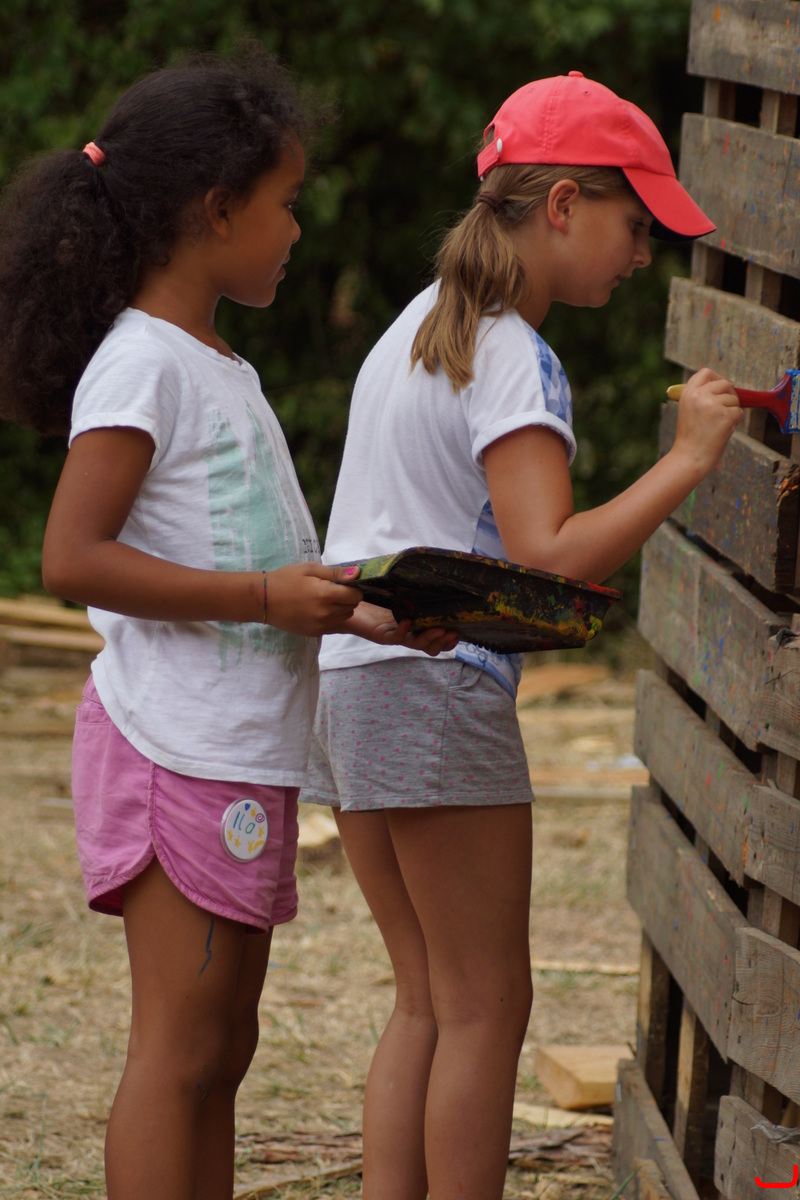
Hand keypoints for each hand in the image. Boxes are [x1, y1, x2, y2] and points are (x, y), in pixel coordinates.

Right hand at [264, 563, 362, 635]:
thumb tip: (357, 573)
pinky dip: (331, 617)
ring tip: (324, 599)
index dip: (353, 587)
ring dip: (340, 608)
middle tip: (331, 589)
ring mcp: (320, 626)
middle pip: (352, 607)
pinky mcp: (314, 633)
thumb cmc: (286, 579)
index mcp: (326, 595)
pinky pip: (333, 624)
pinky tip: (316, 609)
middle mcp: (326, 614)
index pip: (356, 595)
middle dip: (347, 597)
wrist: (263, 600)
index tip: (342, 583)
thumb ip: (335, 572)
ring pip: (345, 617)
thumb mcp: (310, 569)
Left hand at [340, 601, 459, 654]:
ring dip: (429, 638)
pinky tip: (409, 622)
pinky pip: (395, 637)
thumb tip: (440, 578)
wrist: (347, 603)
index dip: (448, 640)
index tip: (458, 633)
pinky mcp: (380, 634)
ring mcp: (394, 635)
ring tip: (439, 630)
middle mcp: (407, 634)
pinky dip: (403, 631)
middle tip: (452, 633)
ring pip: (416, 644)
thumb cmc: (374, 596)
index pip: (436, 639)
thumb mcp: (400, 592)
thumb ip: (416, 590)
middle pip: (430, 646)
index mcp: (414, 626)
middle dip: (443, 642)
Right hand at [671, 367, 741, 474]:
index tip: (722, 387)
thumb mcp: (688, 410)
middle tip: (725, 409)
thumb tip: (726, 386)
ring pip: (734, 399)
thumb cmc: (690, 438)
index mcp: (688, 393)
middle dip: (729, 395)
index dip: (717, 378)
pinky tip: (723, 431)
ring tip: (719, 425)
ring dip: (732, 411)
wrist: (689, 458)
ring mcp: (713, 405)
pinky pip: (739, 412)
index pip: (706, 373)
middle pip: (725, 384)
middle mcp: (700, 396)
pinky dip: (735, 421)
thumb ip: (701, 397)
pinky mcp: (725, 416)